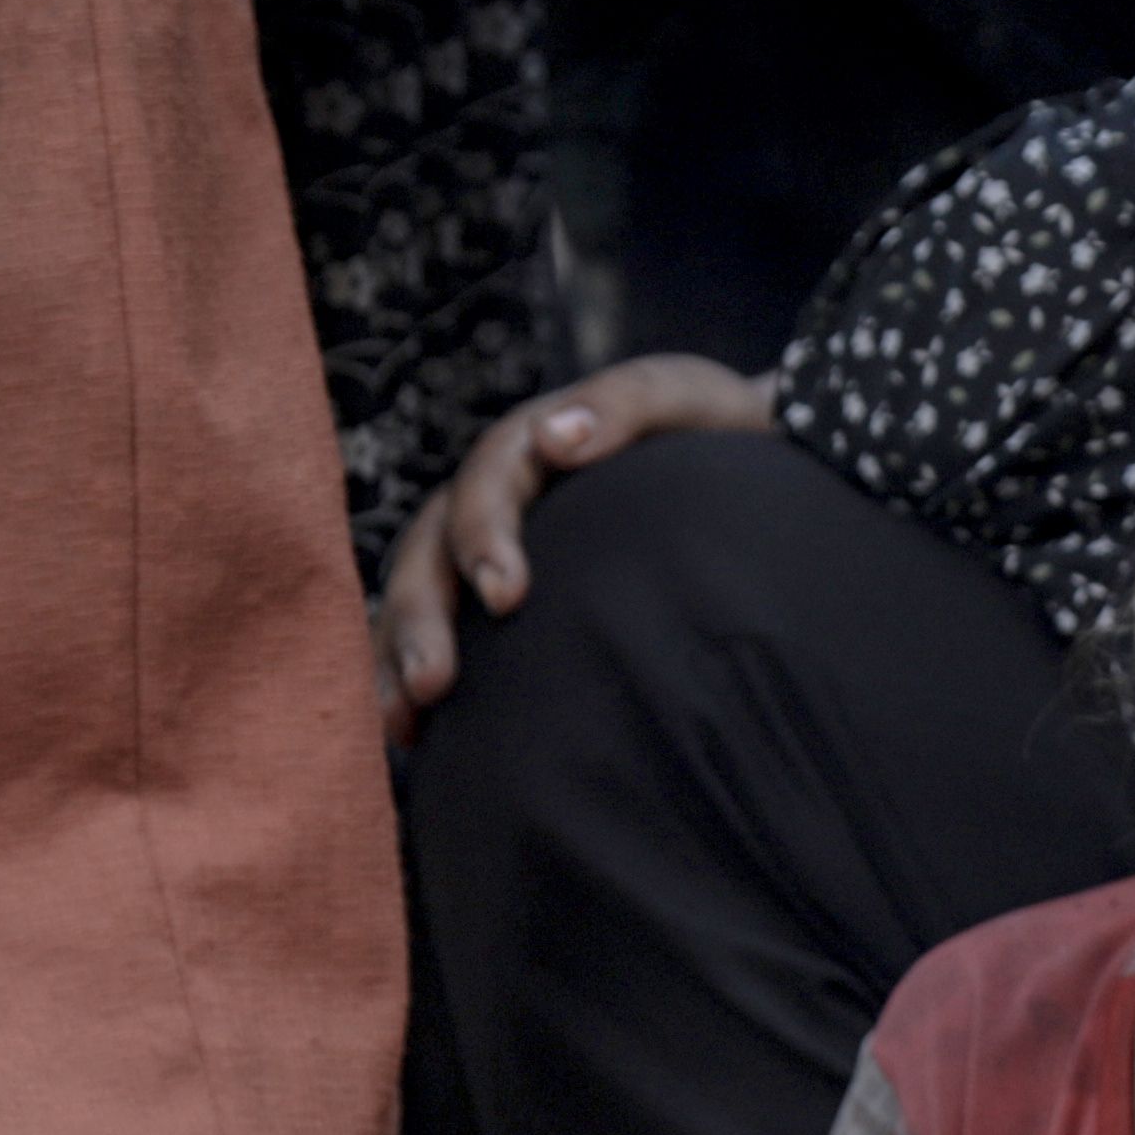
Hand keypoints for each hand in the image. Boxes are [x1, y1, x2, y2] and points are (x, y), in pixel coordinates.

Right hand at [369, 352, 779, 741]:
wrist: (737, 462)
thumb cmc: (711, 428)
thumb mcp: (680, 396)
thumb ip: (625, 405)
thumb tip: (557, 436)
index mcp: (529, 449)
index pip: (486, 485)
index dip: (484, 537)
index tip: (506, 597)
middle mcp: (490, 501)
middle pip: (428, 552)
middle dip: (422, 618)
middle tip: (433, 684)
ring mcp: (482, 552)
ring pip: (415, 598)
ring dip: (397, 657)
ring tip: (400, 724)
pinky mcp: (489, 601)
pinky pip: (437, 635)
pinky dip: (410, 678)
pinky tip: (413, 737)